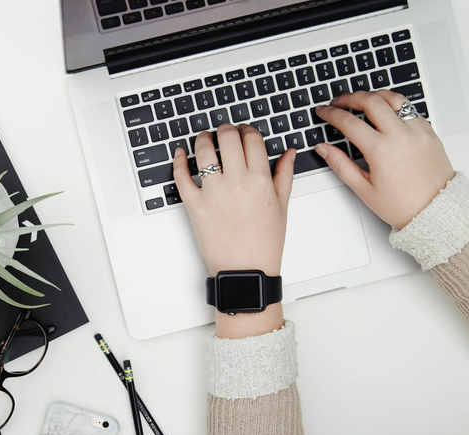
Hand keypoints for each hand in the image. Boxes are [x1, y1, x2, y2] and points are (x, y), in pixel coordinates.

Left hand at [173, 124, 295, 337]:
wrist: (245, 270)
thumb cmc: (264, 243)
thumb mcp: (281, 206)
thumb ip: (284, 174)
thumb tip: (289, 152)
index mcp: (260, 180)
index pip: (252, 138)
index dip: (247, 129)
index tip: (244, 131)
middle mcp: (236, 182)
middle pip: (228, 137)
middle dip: (225, 129)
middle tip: (223, 131)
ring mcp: (213, 193)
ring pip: (203, 151)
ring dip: (203, 139)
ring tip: (204, 139)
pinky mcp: (194, 205)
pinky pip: (181, 176)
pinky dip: (178, 161)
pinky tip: (181, 154)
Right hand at [314, 90, 454, 229]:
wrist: (435, 210)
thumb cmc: (402, 205)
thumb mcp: (363, 189)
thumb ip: (340, 164)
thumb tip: (323, 149)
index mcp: (381, 150)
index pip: (349, 122)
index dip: (331, 113)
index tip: (323, 111)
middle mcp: (400, 135)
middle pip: (371, 100)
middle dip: (350, 97)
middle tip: (339, 101)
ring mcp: (417, 130)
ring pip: (393, 98)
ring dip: (374, 95)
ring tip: (362, 100)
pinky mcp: (429, 131)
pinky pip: (409, 109)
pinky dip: (394, 106)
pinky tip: (386, 113)